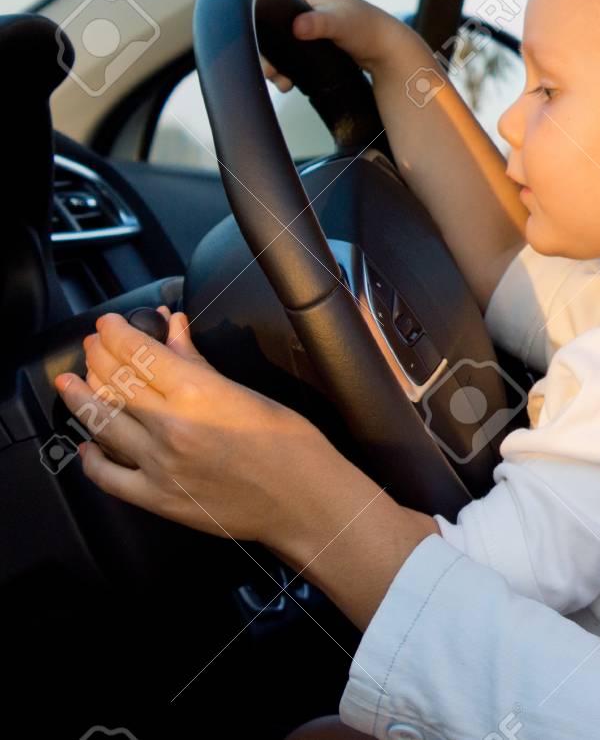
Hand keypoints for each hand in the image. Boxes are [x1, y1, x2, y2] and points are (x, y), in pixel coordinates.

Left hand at [54, 307, 340, 549]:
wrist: (303, 500)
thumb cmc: (290, 444)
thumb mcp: (247, 392)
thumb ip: (199, 363)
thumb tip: (174, 329)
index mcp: (198, 393)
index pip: (140, 352)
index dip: (117, 333)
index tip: (108, 324)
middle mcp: (171, 427)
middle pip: (116, 383)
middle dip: (99, 358)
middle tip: (92, 345)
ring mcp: (159, 466)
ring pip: (103, 425)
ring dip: (82, 399)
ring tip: (70, 382)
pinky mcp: (157, 499)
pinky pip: (109, 476)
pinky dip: (92, 459)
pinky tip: (86, 445)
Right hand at [261, 0, 418, 89]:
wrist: (389, 49)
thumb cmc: (368, 30)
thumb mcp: (340, 24)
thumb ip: (318, 24)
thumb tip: (298, 27)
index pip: (271, 7)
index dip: (264, 31)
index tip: (264, 54)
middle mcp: (307, 5)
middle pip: (274, 30)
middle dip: (270, 54)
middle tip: (271, 73)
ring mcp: (311, 23)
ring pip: (283, 45)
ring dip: (278, 64)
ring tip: (282, 81)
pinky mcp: (316, 40)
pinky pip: (294, 53)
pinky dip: (289, 67)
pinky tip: (290, 81)